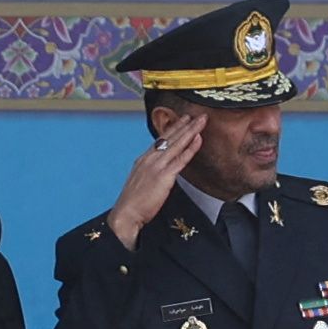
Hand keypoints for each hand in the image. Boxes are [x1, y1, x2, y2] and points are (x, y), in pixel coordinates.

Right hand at [107, 112, 206, 248]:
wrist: (126, 213)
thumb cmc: (133, 202)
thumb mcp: (140, 182)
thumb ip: (151, 173)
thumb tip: (160, 172)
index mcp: (144, 159)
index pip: (161, 139)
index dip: (174, 128)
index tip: (183, 120)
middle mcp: (150, 158)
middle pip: (171, 137)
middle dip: (185, 124)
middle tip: (197, 115)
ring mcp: (157, 166)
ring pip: (177, 144)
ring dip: (191, 130)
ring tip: (201, 121)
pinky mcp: (164, 176)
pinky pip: (181, 159)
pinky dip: (190, 148)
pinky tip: (198, 139)